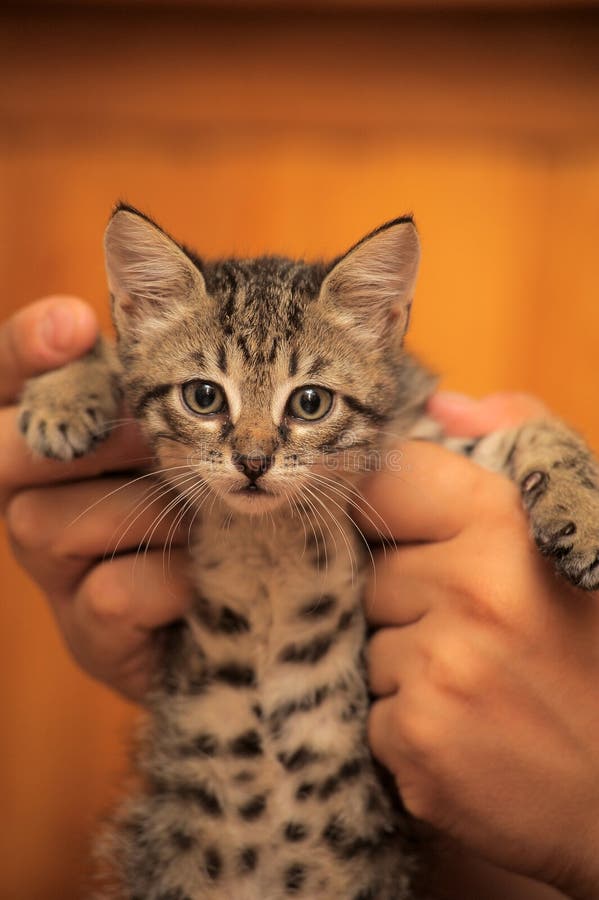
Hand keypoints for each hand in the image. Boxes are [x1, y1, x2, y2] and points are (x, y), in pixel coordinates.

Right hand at [2, 297, 192, 700]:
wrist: (254, 610)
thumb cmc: (229, 492)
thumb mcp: (223, 425)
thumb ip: (184, 375)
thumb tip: (155, 295)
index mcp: (65, 429)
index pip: (11, 376)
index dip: (28, 348)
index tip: (75, 323)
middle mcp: (37, 494)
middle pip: (6, 450)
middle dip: (92, 437)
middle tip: (158, 435)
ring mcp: (55, 566)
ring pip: (48, 523)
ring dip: (143, 513)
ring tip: (204, 517)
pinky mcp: (87, 631)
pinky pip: (110, 593)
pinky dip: (171, 578)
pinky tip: (201, 576)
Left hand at [360, 392, 598, 898]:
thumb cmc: (593, 650)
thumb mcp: (579, 527)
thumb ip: (519, 444)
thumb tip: (442, 406)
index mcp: (506, 523)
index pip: (387, 481)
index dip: (390, 509)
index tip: (408, 535)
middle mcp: (470, 590)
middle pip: (372, 571)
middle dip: (410, 599)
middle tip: (480, 632)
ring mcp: (440, 669)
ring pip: (368, 641)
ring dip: (408, 662)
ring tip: (479, 684)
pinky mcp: (417, 741)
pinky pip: (371, 707)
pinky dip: (407, 721)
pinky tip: (467, 730)